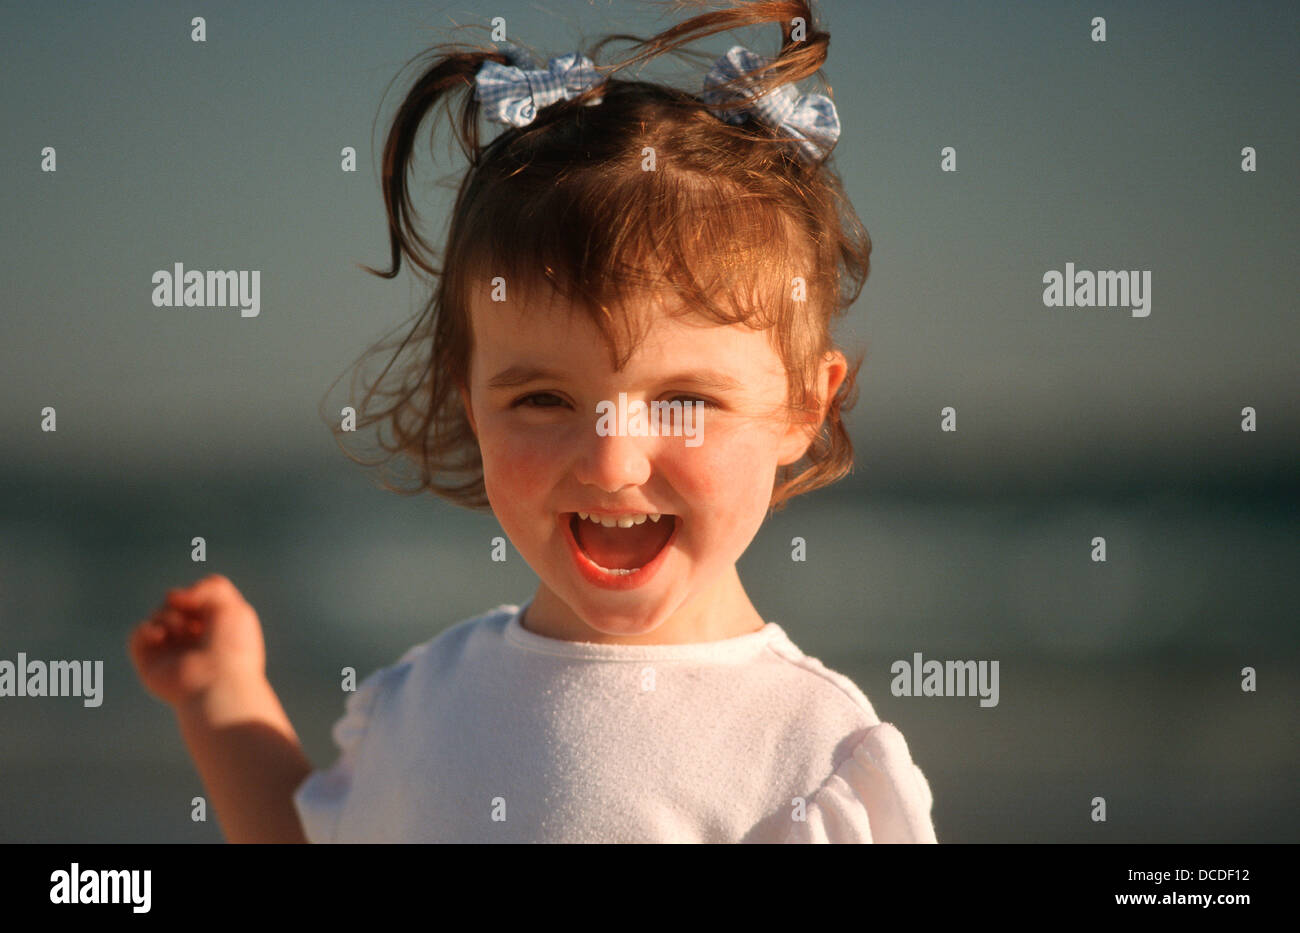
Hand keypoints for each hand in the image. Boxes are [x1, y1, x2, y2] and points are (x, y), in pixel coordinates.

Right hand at [128, 574, 267, 707]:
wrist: (216, 682)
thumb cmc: (230, 646)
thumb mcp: (233, 606)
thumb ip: (211, 587)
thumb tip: (173, 598)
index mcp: (217, 628)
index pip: (199, 597)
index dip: (200, 593)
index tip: (206, 603)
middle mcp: (193, 639)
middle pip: (175, 602)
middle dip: (180, 602)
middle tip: (190, 618)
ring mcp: (171, 651)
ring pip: (158, 615)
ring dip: (167, 615)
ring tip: (179, 629)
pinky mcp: (150, 663)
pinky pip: (137, 635)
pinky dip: (145, 629)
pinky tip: (160, 635)